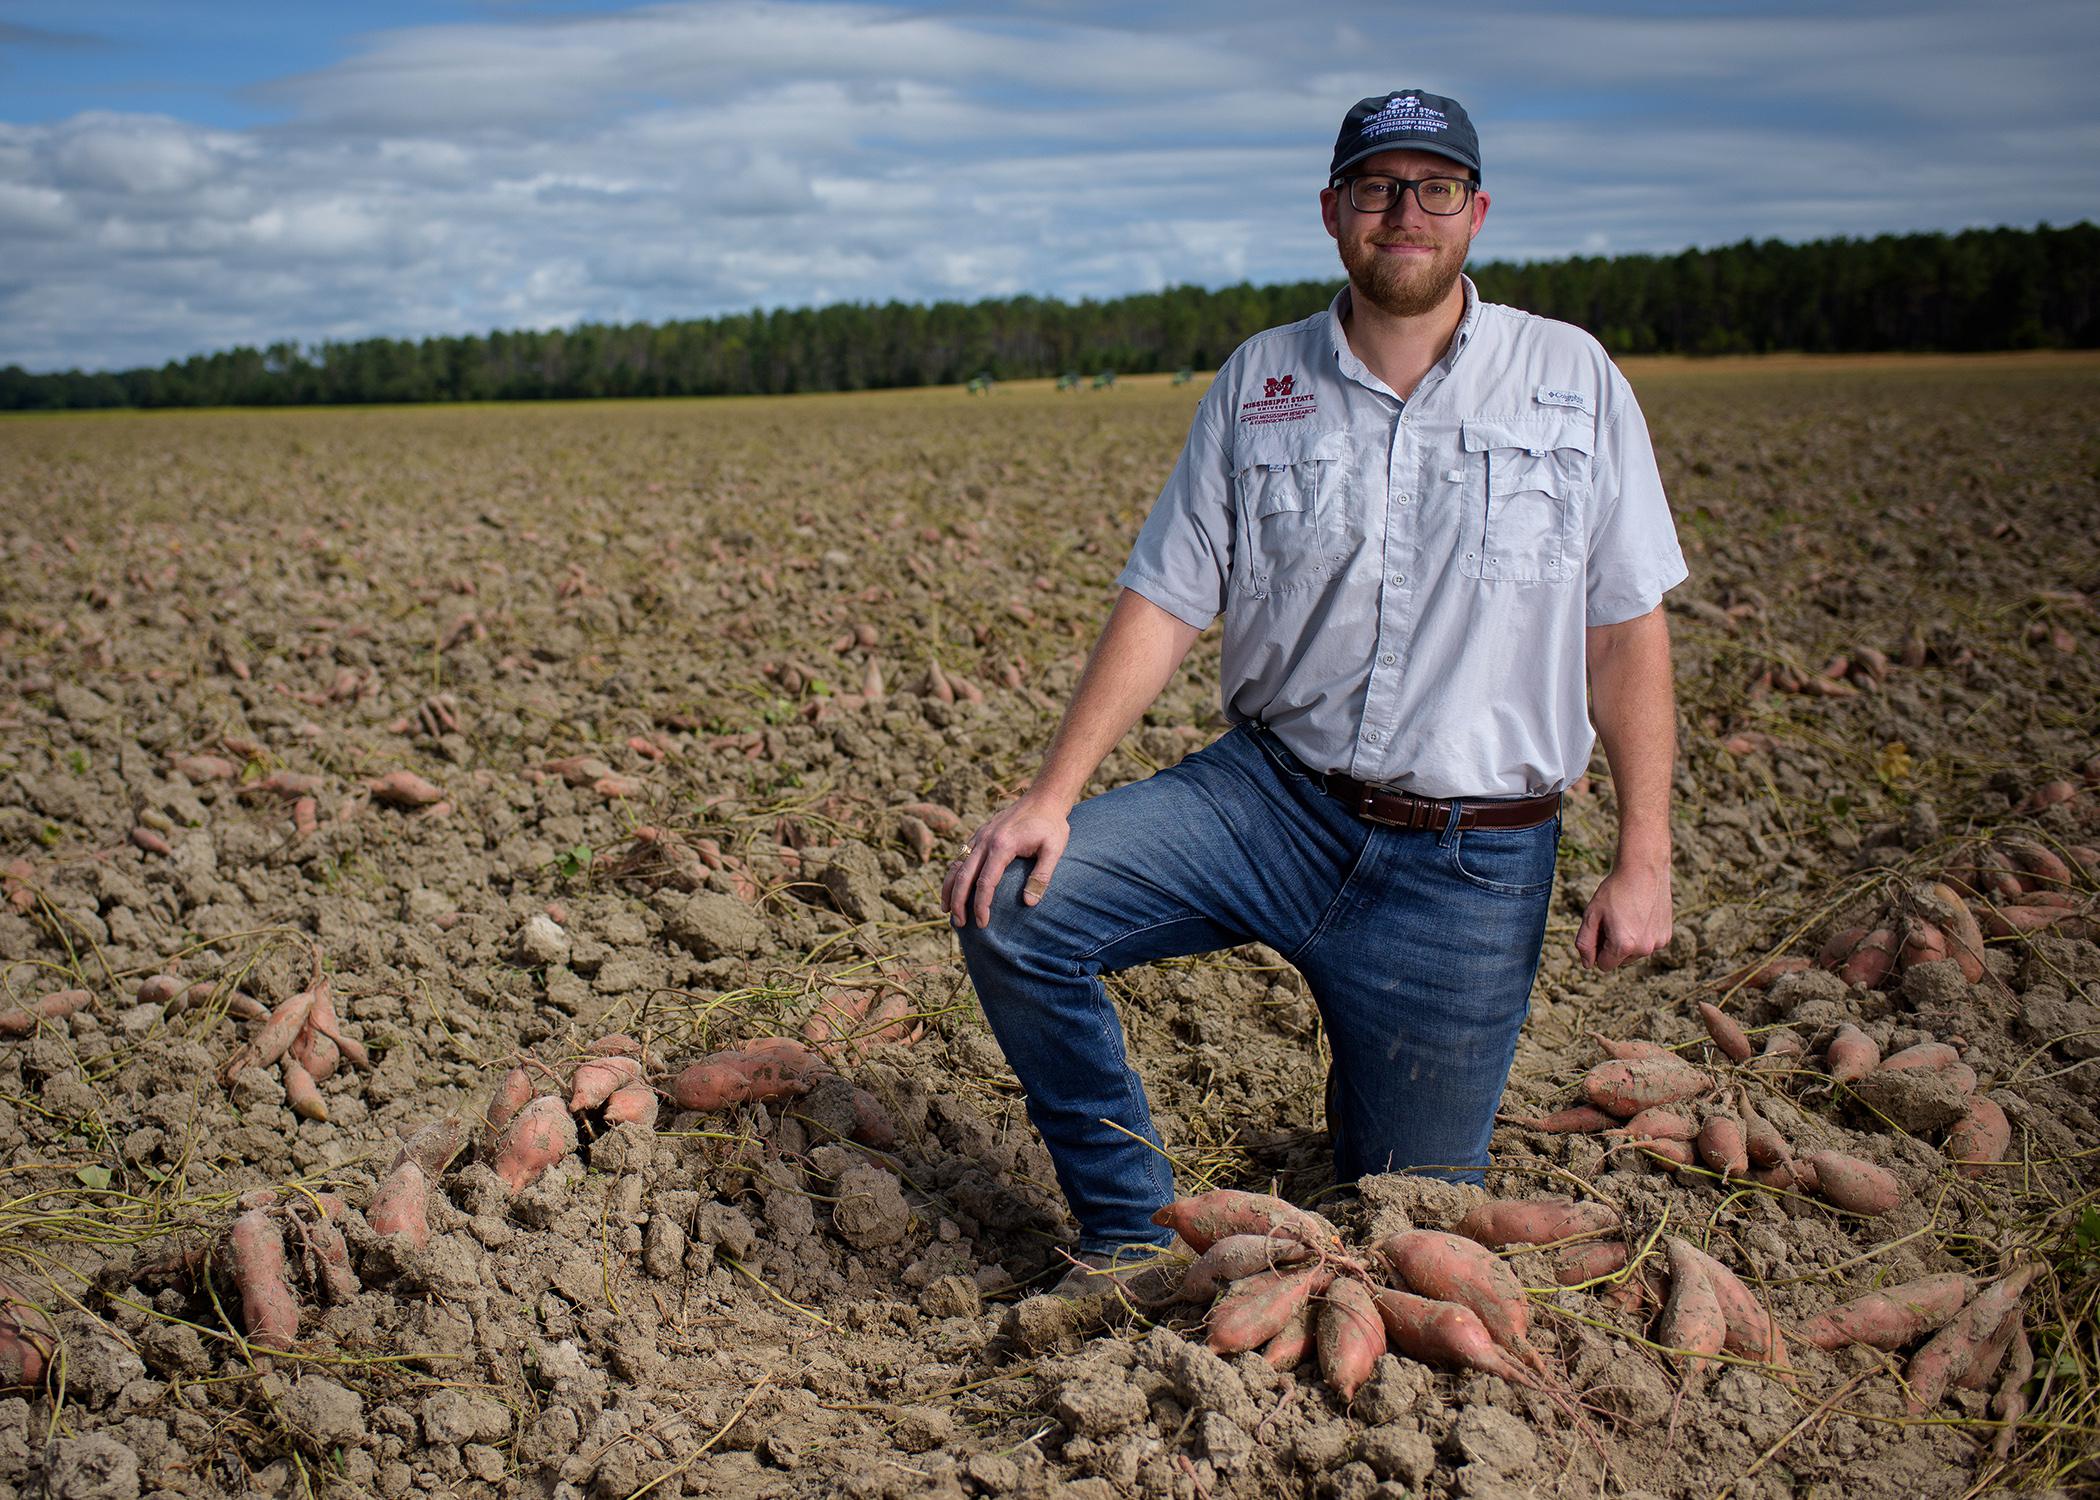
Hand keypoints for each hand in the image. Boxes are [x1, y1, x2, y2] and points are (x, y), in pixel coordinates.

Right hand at [941, 795, 1071, 929]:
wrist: (1043, 797)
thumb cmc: (1051, 825)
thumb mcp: (1054, 849)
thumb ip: (1041, 876)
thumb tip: (1028, 903)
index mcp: (1002, 846)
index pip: (985, 883)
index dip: (981, 905)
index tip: (982, 923)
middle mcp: (985, 840)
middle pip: (963, 876)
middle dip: (958, 902)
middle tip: (959, 923)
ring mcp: (980, 836)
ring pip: (956, 865)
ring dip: (948, 889)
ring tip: (946, 909)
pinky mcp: (980, 834)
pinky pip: (961, 856)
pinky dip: (953, 874)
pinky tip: (953, 887)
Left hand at [1576, 861, 1672, 969]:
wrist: (1643, 869)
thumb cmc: (1615, 891)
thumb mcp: (1592, 915)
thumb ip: (1585, 943)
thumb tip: (1587, 964)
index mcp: (1624, 946)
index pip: (1603, 965)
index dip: (1597, 949)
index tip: (1599, 930)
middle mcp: (1644, 949)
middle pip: (1620, 960)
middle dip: (1613, 946)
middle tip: (1613, 919)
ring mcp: (1658, 943)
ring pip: (1635, 953)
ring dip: (1628, 941)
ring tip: (1627, 915)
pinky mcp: (1666, 935)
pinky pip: (1648, 943)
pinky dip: (1642, 934)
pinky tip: (1640, 914)